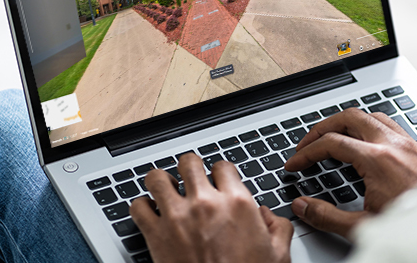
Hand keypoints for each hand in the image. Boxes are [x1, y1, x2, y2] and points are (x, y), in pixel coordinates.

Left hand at [130, 154, 292, 262]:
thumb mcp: (278, 255)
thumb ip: (277, 228)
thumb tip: (268, 216)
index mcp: (237, 203)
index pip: (222, 166)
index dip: (220, 173)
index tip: (217, 181)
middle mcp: (206, 204)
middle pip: (189, 163)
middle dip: (189, 169)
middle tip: (189, 179)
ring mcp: (178, 217)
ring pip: (158, 178)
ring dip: (161, 182)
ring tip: (165, 188)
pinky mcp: (156, 236)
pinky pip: (138, 207)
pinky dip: (141, 207)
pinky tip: (149, 212)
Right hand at [284, 108, 416, 239]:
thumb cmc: (416, 227)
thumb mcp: (364, 227)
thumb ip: (328, 216)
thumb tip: (302, 206)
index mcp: (378, 161)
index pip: (331, 143)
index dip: (306, 152)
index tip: (295, 163)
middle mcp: (393, 145)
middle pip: (349, 117)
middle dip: (322, 127)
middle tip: (308, 143)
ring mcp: (408, 143)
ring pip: (370, 115)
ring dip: (347, 123)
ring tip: (332, 136)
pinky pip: (389, 123)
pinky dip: (369, 125)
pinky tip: (365, 140)